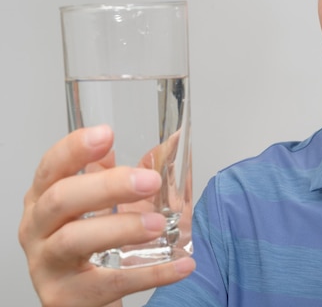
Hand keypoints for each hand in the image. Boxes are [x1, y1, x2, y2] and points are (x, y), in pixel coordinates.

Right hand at [18, 126, 195, 306]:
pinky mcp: (67, 297)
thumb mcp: (105, 206)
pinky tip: (181, 264)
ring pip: (75, 240)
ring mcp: (47, 265)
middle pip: (61, 199)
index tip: (106, 134)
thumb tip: (172, 143)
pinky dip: (151, 273)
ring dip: (122, 228)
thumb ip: (130, 174)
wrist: (86, 299)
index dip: (74, 149)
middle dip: (107, 186)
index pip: (51, 167)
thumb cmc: (94, 245)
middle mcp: (37, 229)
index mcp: (45, 199)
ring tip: (158, 224)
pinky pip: (111, 283)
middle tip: (149, 181)